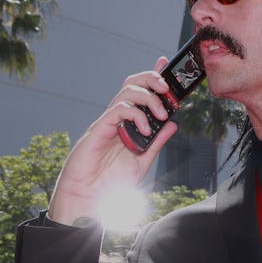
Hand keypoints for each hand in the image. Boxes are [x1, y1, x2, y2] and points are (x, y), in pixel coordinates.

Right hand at [48, 59, 178, 224]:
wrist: (88, 198)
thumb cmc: (110, 182)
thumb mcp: (142, 161)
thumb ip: (157, 142)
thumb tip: (173, 123)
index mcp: (128, 124)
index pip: (141, 92)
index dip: (153, 76)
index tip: (165, 64)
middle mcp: (117, 118)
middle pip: (133, 83)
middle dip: (152, 79)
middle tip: (168, 89)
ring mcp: (108, 122)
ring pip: (127, 91)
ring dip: (149, 97)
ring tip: (161, 113)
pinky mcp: (100, 128)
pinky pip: (119, 109)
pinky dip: (136, 114)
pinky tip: (145, 129)